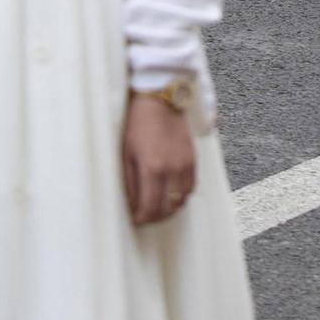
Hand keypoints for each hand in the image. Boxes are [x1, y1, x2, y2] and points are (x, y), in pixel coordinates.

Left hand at [122, 92, 195, 225]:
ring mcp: (185, 164)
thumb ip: (129, 182)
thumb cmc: (138, 124)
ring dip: (169, 208)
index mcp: (153, 168)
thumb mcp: (126, 153)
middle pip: (168, 208)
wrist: (160, 100)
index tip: (135, 219)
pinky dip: (182, 195)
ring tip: (157, 207)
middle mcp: (172, 169)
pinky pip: (191, 187)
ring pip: (182, 200)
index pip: (150, 207)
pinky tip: (171, 193)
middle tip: (145, 216)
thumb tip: (131, 204)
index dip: (142, 218)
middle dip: (155, 217)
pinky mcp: (193, 158)